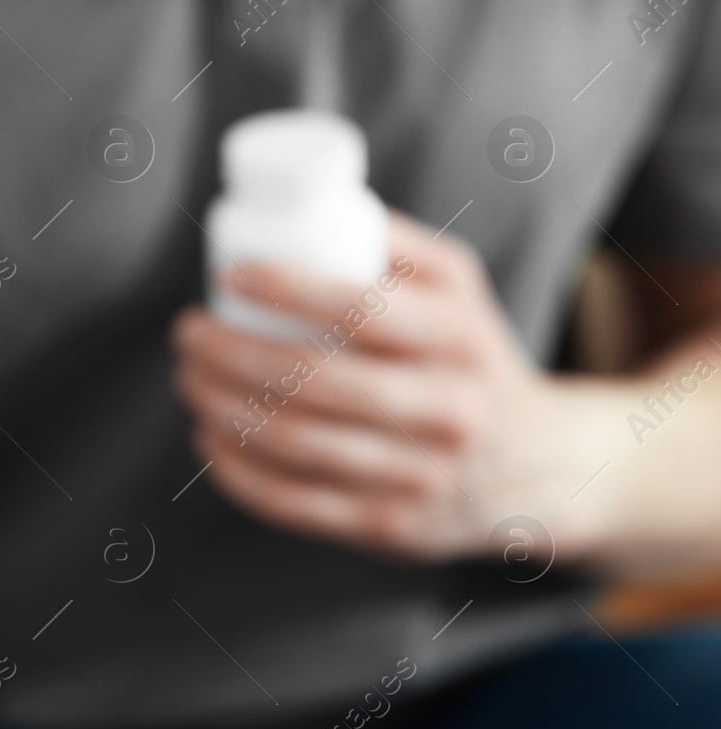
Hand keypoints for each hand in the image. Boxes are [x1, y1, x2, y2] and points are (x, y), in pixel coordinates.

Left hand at [171, 213, 610, 561]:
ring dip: (222, 409)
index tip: (231, 275)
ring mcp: (422, 477)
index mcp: (461, 339)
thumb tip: (317, 201)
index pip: (364, 310)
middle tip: (189, 333)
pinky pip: (296, 503)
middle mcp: (449, 411)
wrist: (538, 465)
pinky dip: (236, 470)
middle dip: (232, 354)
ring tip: (189, 379)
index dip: (287, 289)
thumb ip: (396, 243)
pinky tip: (208, 437)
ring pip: (297, 445)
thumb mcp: (460, 287)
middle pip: (316, 382)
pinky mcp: (393, 528)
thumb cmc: (469, 355)